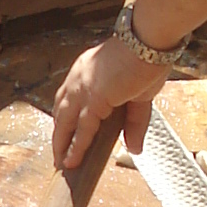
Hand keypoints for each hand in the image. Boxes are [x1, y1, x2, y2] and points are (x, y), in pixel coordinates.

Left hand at [51, 34, 167, 170]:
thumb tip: (134, 149)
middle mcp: (77, 79)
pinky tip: (72, 162)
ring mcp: (82, 89)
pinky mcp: (93, 99)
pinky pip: (82, 129)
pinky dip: (75, 147)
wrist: (149, 42)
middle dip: (59, 135)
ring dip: (61, 144)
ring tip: (61, 164)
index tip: (64, 134)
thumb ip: (134, 123)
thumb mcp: (139, 96)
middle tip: (58, 155)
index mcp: (85, 71)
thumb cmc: (147, 60)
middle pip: (61, 112)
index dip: (65, 118)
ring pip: (65, 123)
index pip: (68, 98)